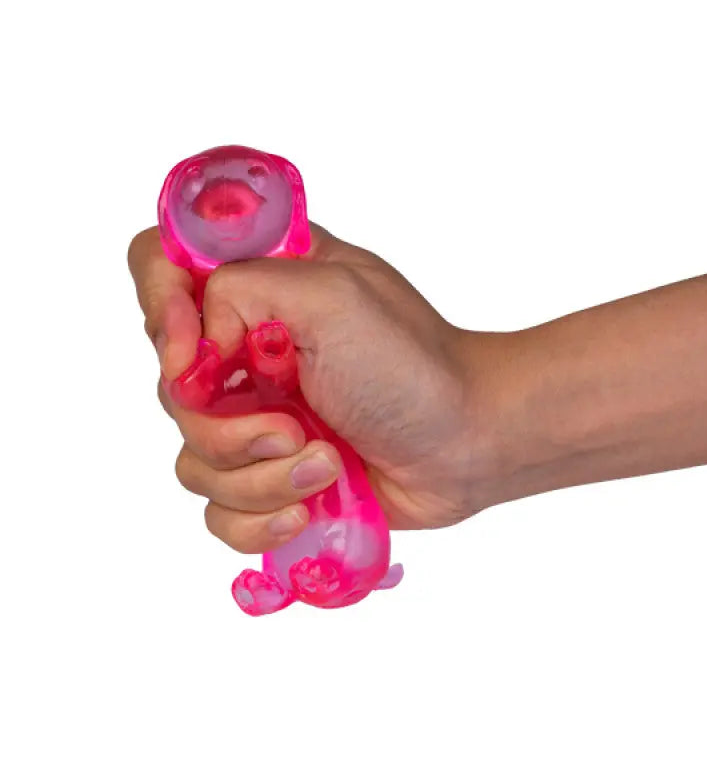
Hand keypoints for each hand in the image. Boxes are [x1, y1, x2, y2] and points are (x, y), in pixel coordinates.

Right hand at [128, 223, 499, 553]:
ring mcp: (256, 416)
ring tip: (325, 466)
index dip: (161, 310)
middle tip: (293, 427)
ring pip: (194, 459)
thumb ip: (241, 288)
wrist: (465, 445)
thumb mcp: (331, 294)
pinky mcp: (271, 475)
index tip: (196, 355)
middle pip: (170, 386)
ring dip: (259, 477)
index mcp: (260, 287)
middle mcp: (247, 349)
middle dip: (226, 425)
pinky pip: (220, 510)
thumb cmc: (411, 366)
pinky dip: (261, 518)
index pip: (162, 269)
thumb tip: (196, 352)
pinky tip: (310, 507)